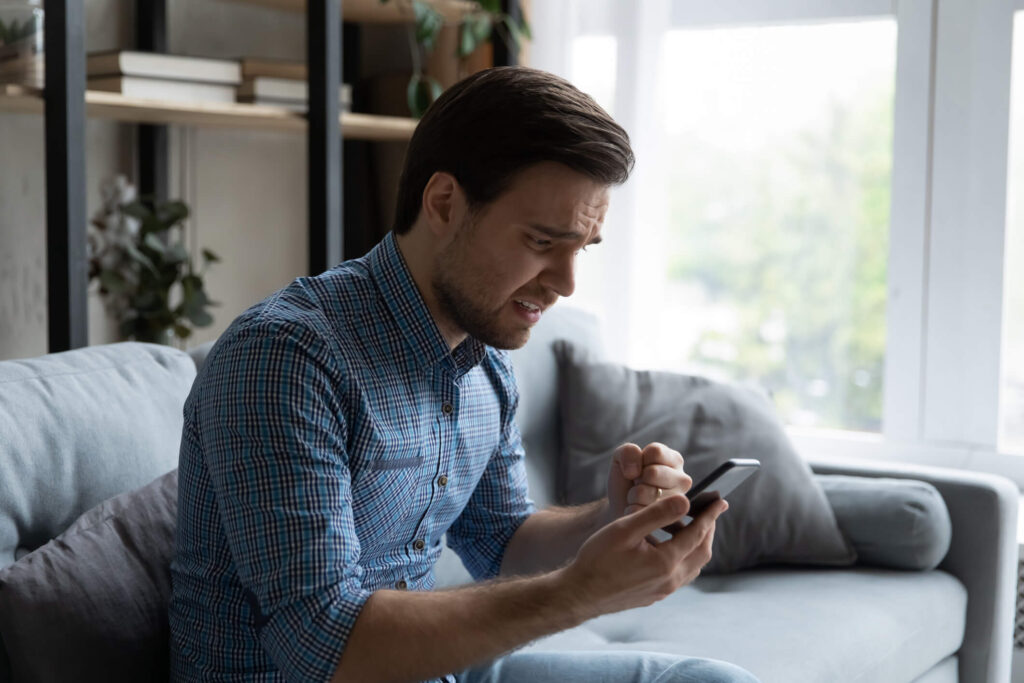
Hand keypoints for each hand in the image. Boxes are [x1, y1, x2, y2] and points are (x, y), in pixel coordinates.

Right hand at [561, 494, 727, 619]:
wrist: (579, 594)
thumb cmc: (597, 559)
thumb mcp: (625, 529)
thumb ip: (656, 514)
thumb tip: (685, 501)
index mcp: (665, 562)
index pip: (697, 534)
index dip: (710, 515)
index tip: (720, 500)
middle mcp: (670, 580)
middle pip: (702, 552)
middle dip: (708, 529)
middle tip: (709, 511)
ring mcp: (663, 591)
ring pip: (693, 566)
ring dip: (696, 544)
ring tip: (690, 526)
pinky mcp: (655, 595)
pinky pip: (680, 575)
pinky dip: (684, 557)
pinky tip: (670, 547)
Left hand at [606, 442, 692, 519]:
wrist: (620, 506)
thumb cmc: (626, 480)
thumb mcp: (621, 458)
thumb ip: (627, 453)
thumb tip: (635, 471)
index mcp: (674, 460)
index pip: (656, 452)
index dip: (639, 460)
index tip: (639, 468)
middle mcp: (683, 480)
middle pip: (652, 473)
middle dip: (637, 479)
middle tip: (638, 484)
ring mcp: (678, 502)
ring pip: (645, 493)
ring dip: (633, 495)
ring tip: (638, 497)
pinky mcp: (667, 521)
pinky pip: (640, 511)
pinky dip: (631, 510)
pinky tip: (638, 510)